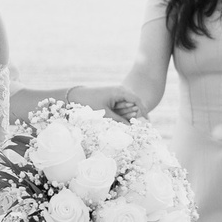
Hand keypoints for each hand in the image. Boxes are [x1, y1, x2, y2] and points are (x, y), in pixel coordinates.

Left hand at [13, 82, 140, 122]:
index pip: (138, 101)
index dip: (144, 112)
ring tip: (112, 120)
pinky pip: (120, 110)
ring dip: (124, 117)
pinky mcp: (112, 101)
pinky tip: (113, 121)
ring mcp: (116, 96)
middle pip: (133, 106)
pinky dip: (119, 116)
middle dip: (132, 116)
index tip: (147, 124)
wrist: (74, 97)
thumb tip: (132, 130)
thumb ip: (120, 122)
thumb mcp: (105, 115)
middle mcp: (121, 92)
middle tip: (127, 126)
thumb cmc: (89, 104)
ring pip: (127, 109)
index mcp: (121, 91)